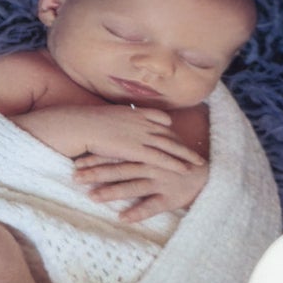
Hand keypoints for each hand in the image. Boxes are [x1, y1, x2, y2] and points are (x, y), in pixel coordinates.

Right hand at [15, 102, 197, 166]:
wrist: (83, 125)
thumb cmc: (88, 122)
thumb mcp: (106, 115)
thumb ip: (116, 119)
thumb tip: (113, 123)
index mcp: (136, 113)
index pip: (160, 119)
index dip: (169, 129)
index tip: (176, 134)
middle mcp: (144, 123)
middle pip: (170, 134)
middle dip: (184, 144)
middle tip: (198, 152)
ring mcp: (143, 136)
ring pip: (171, 146)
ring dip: (186, 155)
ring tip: (199, 163)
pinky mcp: (139, 150)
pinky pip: (163, 157)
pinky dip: (175, 163)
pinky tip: (185, 169)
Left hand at [74, 148, 209, 222]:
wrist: (207, 175)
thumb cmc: (177, 163)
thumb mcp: (159, 150)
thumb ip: (139, 147)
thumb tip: (113, 145)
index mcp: (146, 155)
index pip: (117, 156)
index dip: (96, 160)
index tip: (76, 163)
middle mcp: (151, 167)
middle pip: (120, 170)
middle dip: (96, 174)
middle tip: (75, 179)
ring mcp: (160, 182)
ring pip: (133, 187)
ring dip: (112, 192)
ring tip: (93, 197)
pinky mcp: (170, 198)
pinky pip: (152, 206)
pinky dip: (138, 212)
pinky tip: (123, 218)